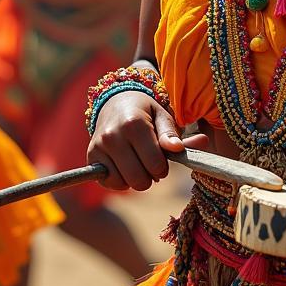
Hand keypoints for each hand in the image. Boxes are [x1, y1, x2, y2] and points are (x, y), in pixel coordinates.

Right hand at [88, 90, 208, 191]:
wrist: (115, 101)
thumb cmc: (145, 111)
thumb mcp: (162, 115)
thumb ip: (174, 134)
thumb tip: (194, 145)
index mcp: (134, 124)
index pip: (155, 165)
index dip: (163, 166)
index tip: (162, 156)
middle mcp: (113, 136)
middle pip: (139, 180)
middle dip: (150, 176)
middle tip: (150, 162)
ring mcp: (99, 147)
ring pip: (125, 184)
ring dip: (135, 178)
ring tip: (137, 161)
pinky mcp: (91, 157)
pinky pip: (110, 183)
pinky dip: (120, 181)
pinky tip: (124, 166)